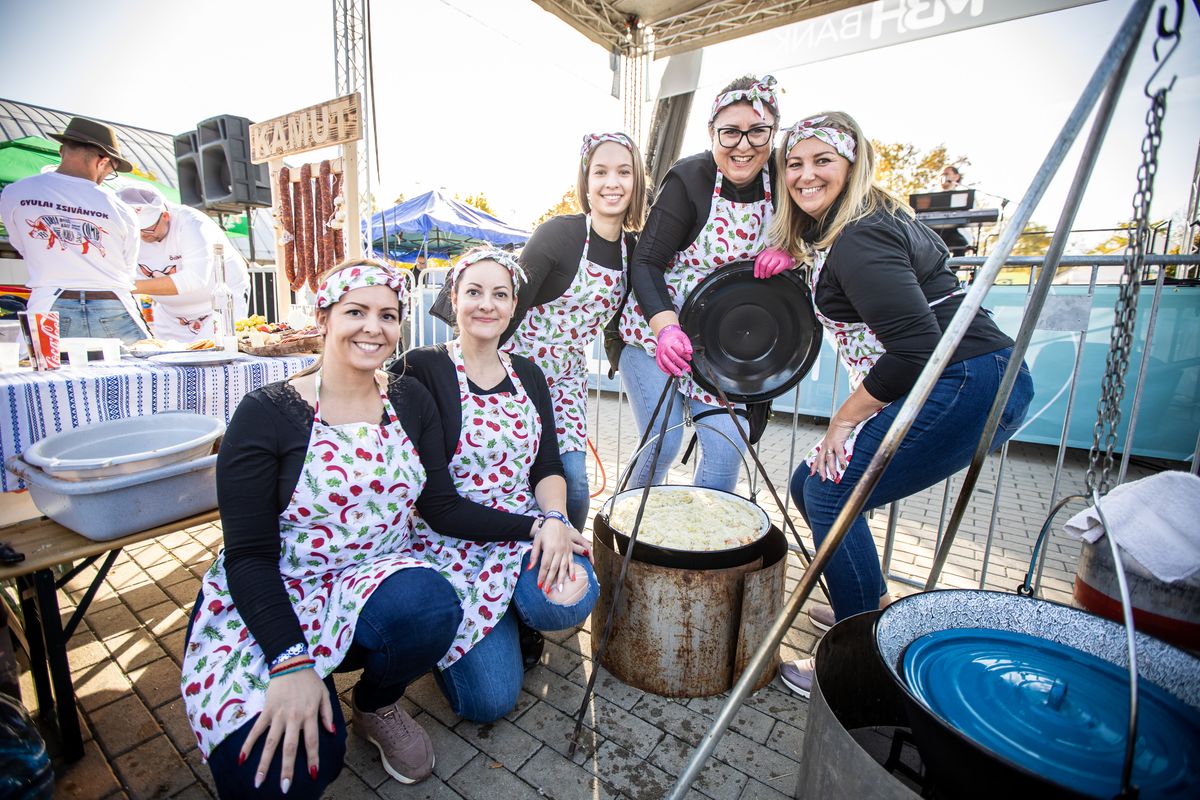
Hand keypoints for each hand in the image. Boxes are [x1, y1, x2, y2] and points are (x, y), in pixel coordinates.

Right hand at [240, 666, 332, 792]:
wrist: (291, 663)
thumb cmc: (310, 681)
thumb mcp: (324, 695)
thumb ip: (327, 714)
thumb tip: (331, 732)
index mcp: (309, 715)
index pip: (311, 741)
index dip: (312, 758)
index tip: (313, 774)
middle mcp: (293, 718)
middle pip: (290, 747)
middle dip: (287, 769)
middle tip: (284, 788)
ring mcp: (278, 715)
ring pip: (270, 743)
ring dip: (264, 764)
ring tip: (258, 782)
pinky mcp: (266, 711)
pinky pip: (256, 730)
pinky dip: (248, 744)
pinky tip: (242, 760)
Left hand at [529, 517, 576, 593]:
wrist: (557, 520)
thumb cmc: (545, 531)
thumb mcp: (537, 541)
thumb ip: (534, 555)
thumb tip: (529, 569)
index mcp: (549, 548)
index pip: (544, 565)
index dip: (542, 576)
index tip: (539, 585)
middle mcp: (559, 550)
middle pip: (554, 568)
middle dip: (550, 580)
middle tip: (547, 591)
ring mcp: (566, 550)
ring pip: (564, 567)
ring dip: (562, 579)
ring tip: (560, 589)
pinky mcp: (570, 550)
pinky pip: (572, 562)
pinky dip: (573, 571)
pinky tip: (573, 579)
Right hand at [654, 324, 692, 375]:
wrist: (665, 334)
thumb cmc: (674, 336)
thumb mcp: (683, 337)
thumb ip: (687, 344)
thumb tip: (689, 351)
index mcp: (671, 342)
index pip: (679, 350)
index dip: (685, 355)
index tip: (689, 358)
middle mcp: (664, 348)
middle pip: (673, 357)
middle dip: (681, 364)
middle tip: (687, 369)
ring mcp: (660, 352)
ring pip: (666, 362)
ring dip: (673, 369)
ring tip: (679, 374)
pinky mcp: (658, 356)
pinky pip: (660, 364)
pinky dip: (664, 370)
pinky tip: (670, 373)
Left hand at [753, 248, 793, 278]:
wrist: (790, 256)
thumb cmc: (779, 257)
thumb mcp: (770, 256)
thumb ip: (763, 260)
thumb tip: (757, 270)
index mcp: (767, 251)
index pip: (758, 260)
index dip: (756, 269)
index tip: (756, 274)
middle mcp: (772, 252)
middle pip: (763, 264)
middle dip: (761, 272)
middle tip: (762, 276)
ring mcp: (778, 256)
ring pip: (769, 267)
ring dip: (767, 273)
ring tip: (767, 275)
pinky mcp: (784, 261)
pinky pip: (777, 269)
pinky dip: (774, 273)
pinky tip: (773, 273)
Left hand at [808, 419, 856, 482]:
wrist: (843, 419)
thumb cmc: (840, 428)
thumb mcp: (834, 437)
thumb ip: (834, 445)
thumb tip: (836, 452)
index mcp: (824, 445)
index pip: (818, 457)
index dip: (814, 466)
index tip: (811, 474)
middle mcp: (826, 445)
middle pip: (821, 460)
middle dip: (821, 471)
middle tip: (822, 480)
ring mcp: (831, 444)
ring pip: (829, 459)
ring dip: (831, 468)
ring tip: (833, 476)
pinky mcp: (838, 443)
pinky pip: (839, 454)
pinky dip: (841, 460)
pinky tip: (843, 467)